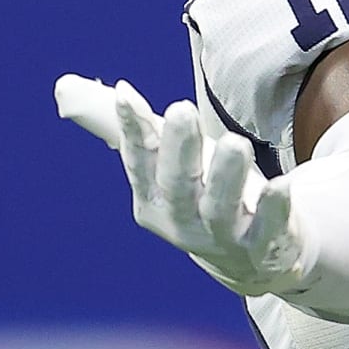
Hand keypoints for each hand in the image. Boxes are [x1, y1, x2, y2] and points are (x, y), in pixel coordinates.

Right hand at [55, 74, 309, 296]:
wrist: (253, 261)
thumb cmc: (205, 199)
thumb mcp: (167, 168)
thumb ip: (132, 131)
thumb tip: (68, 87)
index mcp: (153, 200)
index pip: (139, 161)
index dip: (132, 130)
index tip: (128, 96)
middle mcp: (182, 221)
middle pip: (178, 184)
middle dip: (179, 147)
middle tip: (182, 108)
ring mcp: (223, 237)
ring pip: (220, 206)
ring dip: (226, 174)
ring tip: (234, 142)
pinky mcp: (263, 245)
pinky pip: (267, 227)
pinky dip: (273, 207)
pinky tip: (281, 184)